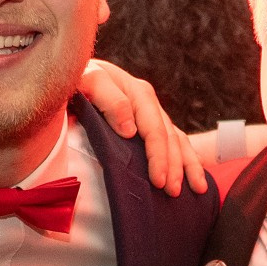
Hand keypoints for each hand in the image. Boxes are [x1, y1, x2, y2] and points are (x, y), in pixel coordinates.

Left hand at [80, 59, 213, 194]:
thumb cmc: (77, 79)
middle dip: (174, 166)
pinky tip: (195, 176)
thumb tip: (131, 130)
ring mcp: (151, 113)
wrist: (69, 73)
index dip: (159, 156)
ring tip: (197, 189)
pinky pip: (176, 141)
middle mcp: (149, 103)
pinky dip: (187, 159)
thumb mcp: (89, 81)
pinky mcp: (149, 122)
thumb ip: (109, 100)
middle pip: (169, 137)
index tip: (158, 180)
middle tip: (173, 192)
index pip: (155, 130)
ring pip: (178, 140)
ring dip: (187, 165)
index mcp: (138, 93)